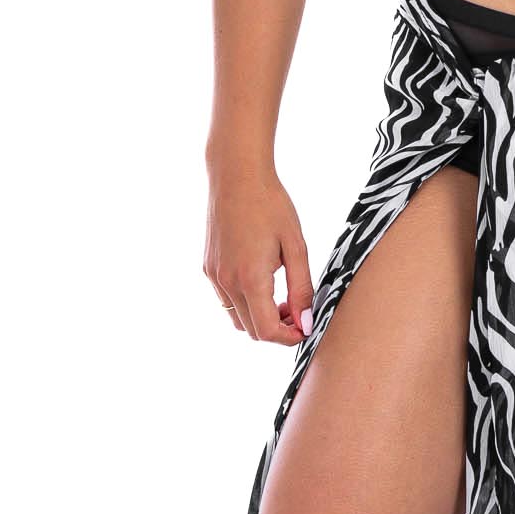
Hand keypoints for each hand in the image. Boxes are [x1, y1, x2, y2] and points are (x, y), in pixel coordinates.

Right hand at [203, 159, 314, 346]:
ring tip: (281, 298)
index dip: (289, 338)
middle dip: (277, 329)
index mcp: (250, 278)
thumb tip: (306, 322)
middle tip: (298, 311)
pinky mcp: (208, 267)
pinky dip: (245, 303)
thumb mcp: (296, 246)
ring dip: (259, 318)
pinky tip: (262, 281)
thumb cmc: (270, 205)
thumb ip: (302, 288)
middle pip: (250, 330)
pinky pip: (226, 299)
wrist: (236, 176)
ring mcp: (213, 276)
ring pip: (236, 317)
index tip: (306, 328)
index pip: (266, 331)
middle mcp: (226, 282)